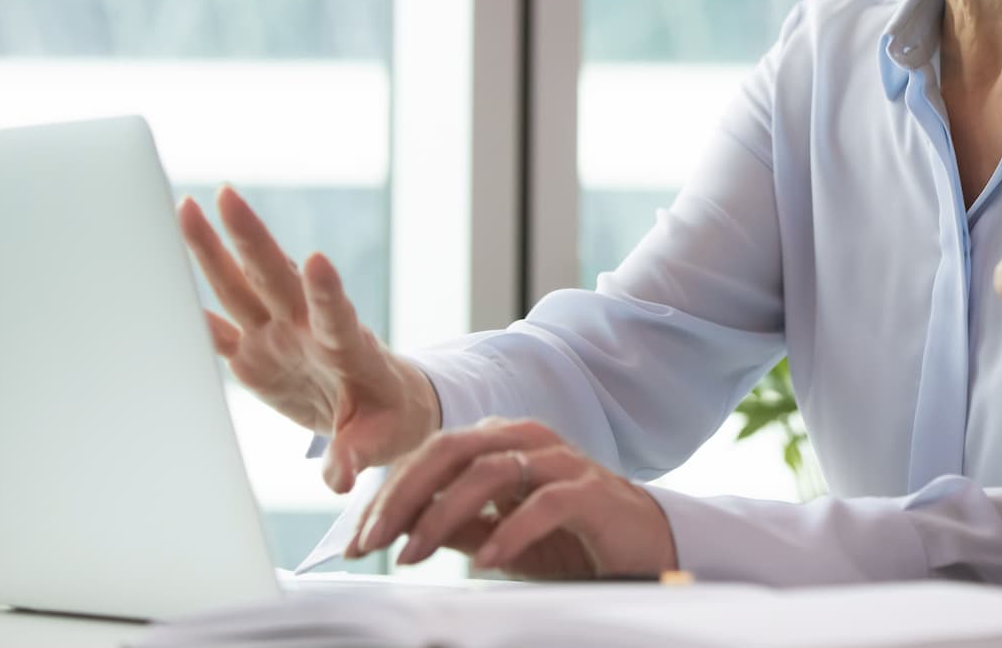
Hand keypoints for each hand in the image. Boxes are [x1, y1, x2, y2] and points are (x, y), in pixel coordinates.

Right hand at [178, 185, 439, 490]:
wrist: (378, 408)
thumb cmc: (389, 419)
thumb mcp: (384, 438)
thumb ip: (358, 453)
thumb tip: (340, 478)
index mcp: (346, 346)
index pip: (335, 313)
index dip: (326, 290)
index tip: (317, 260)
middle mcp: (306, 330)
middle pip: (275, 278)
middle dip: (250, 238)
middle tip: (226, 195)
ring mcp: (276, 336)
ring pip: (241, 285)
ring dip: (215, 248)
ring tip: (187, 206)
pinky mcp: (253, 353)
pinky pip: (218, 325)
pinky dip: (191, 307)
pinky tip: (160, 275)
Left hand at [346, 418, 677, 579]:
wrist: (643, 547)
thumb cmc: (570, 538)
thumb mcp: (498, 534)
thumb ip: (456, 524)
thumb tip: (397, 531)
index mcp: (502, 442)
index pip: (433, 454)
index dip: (389, 494)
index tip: (358, 540)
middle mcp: (529, 441)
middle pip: (453, 450)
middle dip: (404, 496)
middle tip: (373, 542)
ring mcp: (562, 462)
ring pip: (490, 471)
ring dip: (443, 514)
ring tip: (415, 554)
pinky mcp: (592, 492)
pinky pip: (544, 503)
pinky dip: (509, 531)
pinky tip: (484, 559)